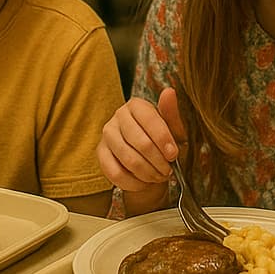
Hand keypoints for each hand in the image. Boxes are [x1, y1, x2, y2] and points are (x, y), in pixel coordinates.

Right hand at [97, 87, 185, 215]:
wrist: (147, 161)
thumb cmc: (162, 142)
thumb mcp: (173, 130)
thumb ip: (171, 114)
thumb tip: (169, 91)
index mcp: (137, 105)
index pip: (150, 119)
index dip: (163, 139)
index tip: (174, 154)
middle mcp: (119, 116)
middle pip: (140, 142)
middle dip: (158, 161)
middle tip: (168, 170)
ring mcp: (107, 134)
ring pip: (129, 159)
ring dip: (148, 173)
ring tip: (158, 176)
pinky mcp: (100, 153)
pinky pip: (116, 173)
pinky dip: (133, 182)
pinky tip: (144, 182)